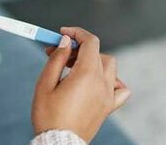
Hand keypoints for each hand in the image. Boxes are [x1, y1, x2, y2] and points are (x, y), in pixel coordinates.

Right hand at [32, 27, 129, 142]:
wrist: (59, 143)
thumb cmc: (48, 116)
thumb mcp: (45, 84)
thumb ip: (57, 59)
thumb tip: (66, 41)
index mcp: (86, 75)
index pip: (90, 41)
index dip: (76, 32)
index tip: (63, 33)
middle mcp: (102, 83)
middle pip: (97, 52)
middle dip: (78, 48)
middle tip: (58, 54)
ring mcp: (108, 95)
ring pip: (109, 66)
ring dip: (93, 60)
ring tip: (74, 68)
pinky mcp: (109, 107)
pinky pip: (120, 88)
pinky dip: (112, 80)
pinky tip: (98, 82)